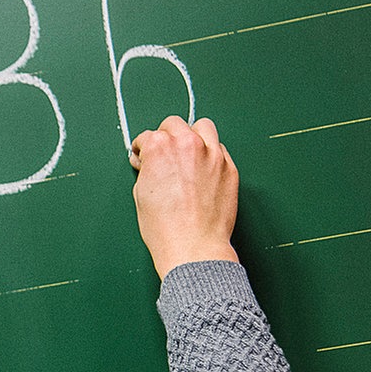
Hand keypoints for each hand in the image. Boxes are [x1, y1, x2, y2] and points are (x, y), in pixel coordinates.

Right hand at [129, 115, 239, 278]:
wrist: (194, 247)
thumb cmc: (165, 227)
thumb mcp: (141, 194)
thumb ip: (147, 169)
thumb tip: (150, 163)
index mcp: (160, 146)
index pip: (146, 137)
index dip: (142, 151)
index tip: (144, 160)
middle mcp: (187, 143)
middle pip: (174, 124)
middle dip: (166, 137)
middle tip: (165, 156)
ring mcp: (212, 153)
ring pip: (203, 127)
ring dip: (193, 136)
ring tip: (189, 154)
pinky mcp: (229, 167)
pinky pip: (220, 150)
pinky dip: (211, 156)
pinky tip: (204, 171)